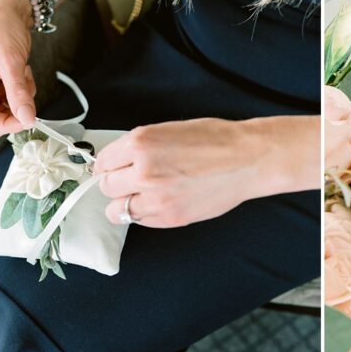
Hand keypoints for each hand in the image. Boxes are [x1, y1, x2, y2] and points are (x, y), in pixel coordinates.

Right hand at [0, 0, 37, 137]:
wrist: (10, 9)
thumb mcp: (11, 62)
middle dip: (16, 108)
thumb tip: (27, 119)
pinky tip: (22, 70)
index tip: (30, 120)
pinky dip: (25, 89)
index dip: (7, 124)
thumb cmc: (0, 28)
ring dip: (22, 96)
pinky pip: (16, 99)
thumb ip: (18, 93)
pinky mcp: (0, 85)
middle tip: (27, 90)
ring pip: (10, 110)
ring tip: (22, 72)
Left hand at [93, 116, 319, 227]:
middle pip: (106, 186)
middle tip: (131, 180)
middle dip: (116, 183)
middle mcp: (143, 171)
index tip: (114, 168)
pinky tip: (159, 203)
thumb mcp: (168, 130)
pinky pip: (140, 221)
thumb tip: (119, 162)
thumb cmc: (215, 140)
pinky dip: (143, 214)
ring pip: (116, 210)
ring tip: (142, 195)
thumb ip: (139, 147)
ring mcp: (156, 197)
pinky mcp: (170, 217)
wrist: (247, 159)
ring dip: (125, 202)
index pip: (103, 162)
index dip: (109, 165)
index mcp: (140, 143)